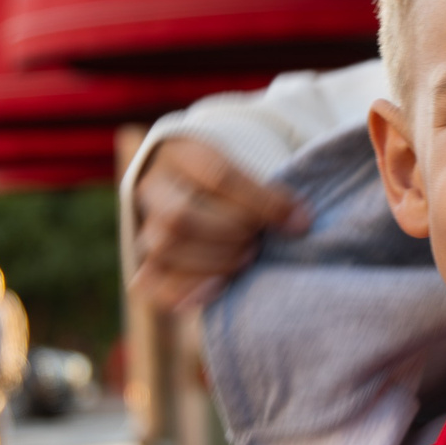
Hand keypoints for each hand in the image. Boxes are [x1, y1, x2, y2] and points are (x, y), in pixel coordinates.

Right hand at [130, 137, 310, 310]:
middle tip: (257, 240)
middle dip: (231, 233)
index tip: (299, 221)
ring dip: (216, 261)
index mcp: (182, 155)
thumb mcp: (246, 169)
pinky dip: (187, 289)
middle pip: (180, 217)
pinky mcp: (145, 263)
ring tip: (246, 258)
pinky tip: (220, 286)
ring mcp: (144, 227)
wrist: (190, 190)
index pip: (218, 176)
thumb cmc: (230, 182)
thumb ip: (270, 194)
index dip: (262, 201)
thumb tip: (301, 222)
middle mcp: (154, 189)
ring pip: (164, 248)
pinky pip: (153, 283)